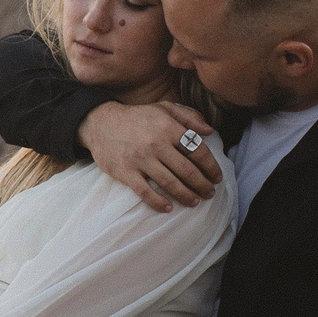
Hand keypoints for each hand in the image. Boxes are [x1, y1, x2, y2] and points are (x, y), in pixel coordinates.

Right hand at [80, 100, 221, 211]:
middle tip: (210, 193)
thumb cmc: (137, 117)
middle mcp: (156, 143)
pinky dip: (158, 202)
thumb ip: (189, 116)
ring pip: (170, 183)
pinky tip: (168, 208)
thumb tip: (210, 131)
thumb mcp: (164, 108)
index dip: (211, 167)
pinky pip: (145, 192)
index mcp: (168, 127)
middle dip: (202, 185)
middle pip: (187, 171)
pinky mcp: (126, 172)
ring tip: (195, 201)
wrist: (100, 123)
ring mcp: (140, 159)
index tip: (216, 177)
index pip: (197, 151)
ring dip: (186, 196)